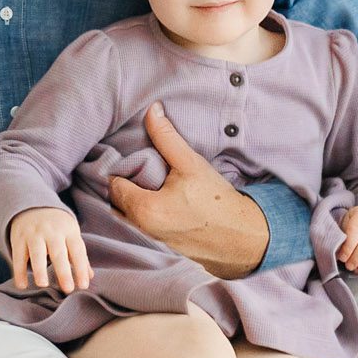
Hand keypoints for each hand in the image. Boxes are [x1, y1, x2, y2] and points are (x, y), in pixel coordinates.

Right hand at [6, 207, 91, 294]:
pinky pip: (19, 256)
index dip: (81, 268)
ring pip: (37, 252)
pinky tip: (22, 285)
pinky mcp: (18, 237)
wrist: (32, 203)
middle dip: (63, 271)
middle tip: (68, 289)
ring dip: (40, 269)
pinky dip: (19, 271)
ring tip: (43, 284)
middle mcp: (51, 231)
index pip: (77, 250)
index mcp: (68, 230)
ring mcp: (34, 233)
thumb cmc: (57, 227)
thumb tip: (90, 277)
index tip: (83, 286)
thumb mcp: (71, 235)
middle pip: (58, 252)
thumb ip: (79, 256)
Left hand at [106, 103, 266, 279]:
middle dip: (125, 185)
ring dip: (134, 201)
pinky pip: (142, 228)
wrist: (243, 236)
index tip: (133, 160)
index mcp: (143, 209)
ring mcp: (151, 242)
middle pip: (118, 202)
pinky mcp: (162, 248)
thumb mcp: (190, 163)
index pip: (114, 184)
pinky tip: (162, 204)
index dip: (121, 169)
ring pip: (128, 217)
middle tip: (140, 170)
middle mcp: (141, 229)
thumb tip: (152, 110)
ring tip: (149, 185)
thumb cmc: (216, 199)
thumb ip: (166, 137)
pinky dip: (145, 215)